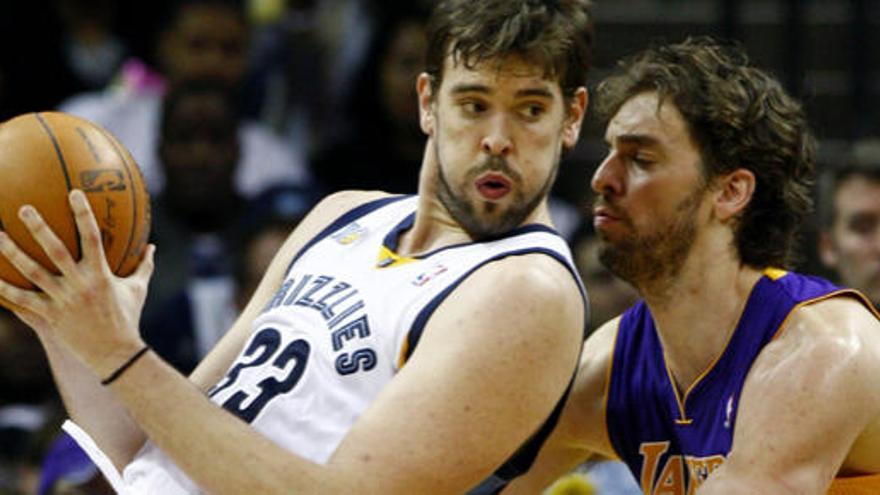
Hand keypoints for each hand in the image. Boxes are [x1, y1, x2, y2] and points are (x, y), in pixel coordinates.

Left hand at [0, 190, 154, 377]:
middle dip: (39, 228)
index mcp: (101, 274)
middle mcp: (79, 285)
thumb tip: (152, 246)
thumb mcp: (138, 290)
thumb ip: (144, 266)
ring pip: (31, 273)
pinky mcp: (49, 316)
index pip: (93, 237)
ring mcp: (62, 300)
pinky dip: (3, 290)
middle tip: (24, 209)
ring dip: (11, 253)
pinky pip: (21, 300)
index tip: (74, 193)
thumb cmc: (128, 318)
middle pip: (55, 251)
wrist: (115, 354)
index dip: (83, 214)